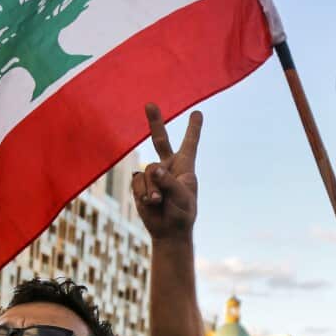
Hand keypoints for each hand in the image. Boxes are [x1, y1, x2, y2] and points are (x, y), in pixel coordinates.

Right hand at [132, 104, 201, 239]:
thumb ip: (168, 181)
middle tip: (150, 104)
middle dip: (155, 122)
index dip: (193, 128)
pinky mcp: (141, 184)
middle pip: (161, 140)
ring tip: (159, 201)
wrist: (168, 232)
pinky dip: (143, 193)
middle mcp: (168, 167)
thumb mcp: (182, 197)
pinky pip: (137, 182)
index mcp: (185, 167)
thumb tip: (152, 169)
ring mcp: (153, 175)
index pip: (190, 144)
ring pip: (148, 171)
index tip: (197, 112)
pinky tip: (151, 203)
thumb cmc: (182, 214)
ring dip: (152, 188)